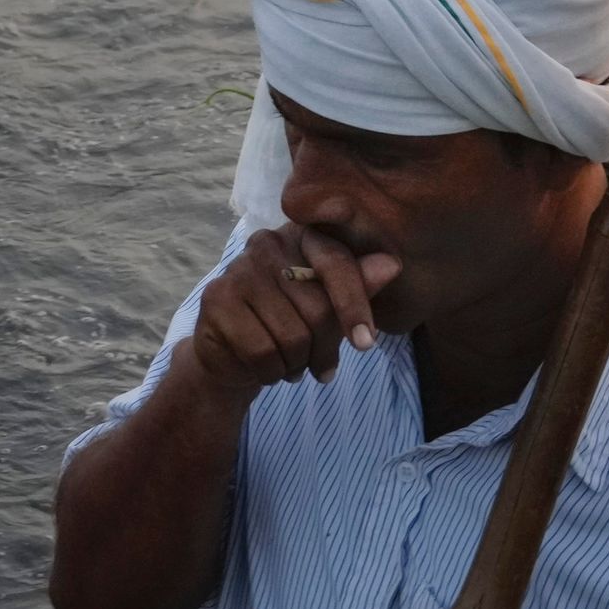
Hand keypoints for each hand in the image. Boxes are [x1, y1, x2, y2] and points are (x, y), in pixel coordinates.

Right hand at [183, 224, 403, 399]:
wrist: (234, 354)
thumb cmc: (291, 324)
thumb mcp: (331, 307)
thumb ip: (359, 285)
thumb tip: (392, 264)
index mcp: (300, 236)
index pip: (336, 263)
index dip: (354, 305)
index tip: (366, 344)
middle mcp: (267, 243)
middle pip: (317, 309)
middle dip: (324, 350)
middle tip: (319, 366)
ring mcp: (238, 269)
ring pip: (291, 336)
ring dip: (296, 365)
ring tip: (289, 364)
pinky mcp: (216, 299)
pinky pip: (262, 352)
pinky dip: (271, 372)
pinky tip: (266, 368)